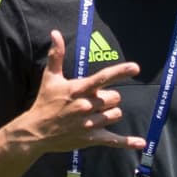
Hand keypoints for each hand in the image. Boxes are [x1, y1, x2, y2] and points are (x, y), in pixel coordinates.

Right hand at [21, 29, 145, 156]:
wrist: (36, 131)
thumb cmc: (45, 102)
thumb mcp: (50, 77)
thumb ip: (57, 55)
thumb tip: (55, 33)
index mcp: (79, 89)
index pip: (103, 78)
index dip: (120, 72)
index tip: (135, 67)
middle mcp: (87, 106)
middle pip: (114, 97)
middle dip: (109, 97)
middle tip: (95, 99)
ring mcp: (90, 123)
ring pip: (116, 114)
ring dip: (111, 112)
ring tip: (96, 113)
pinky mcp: (91, 138)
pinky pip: (113, 140)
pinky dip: (128, 142)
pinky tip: (140, 143)